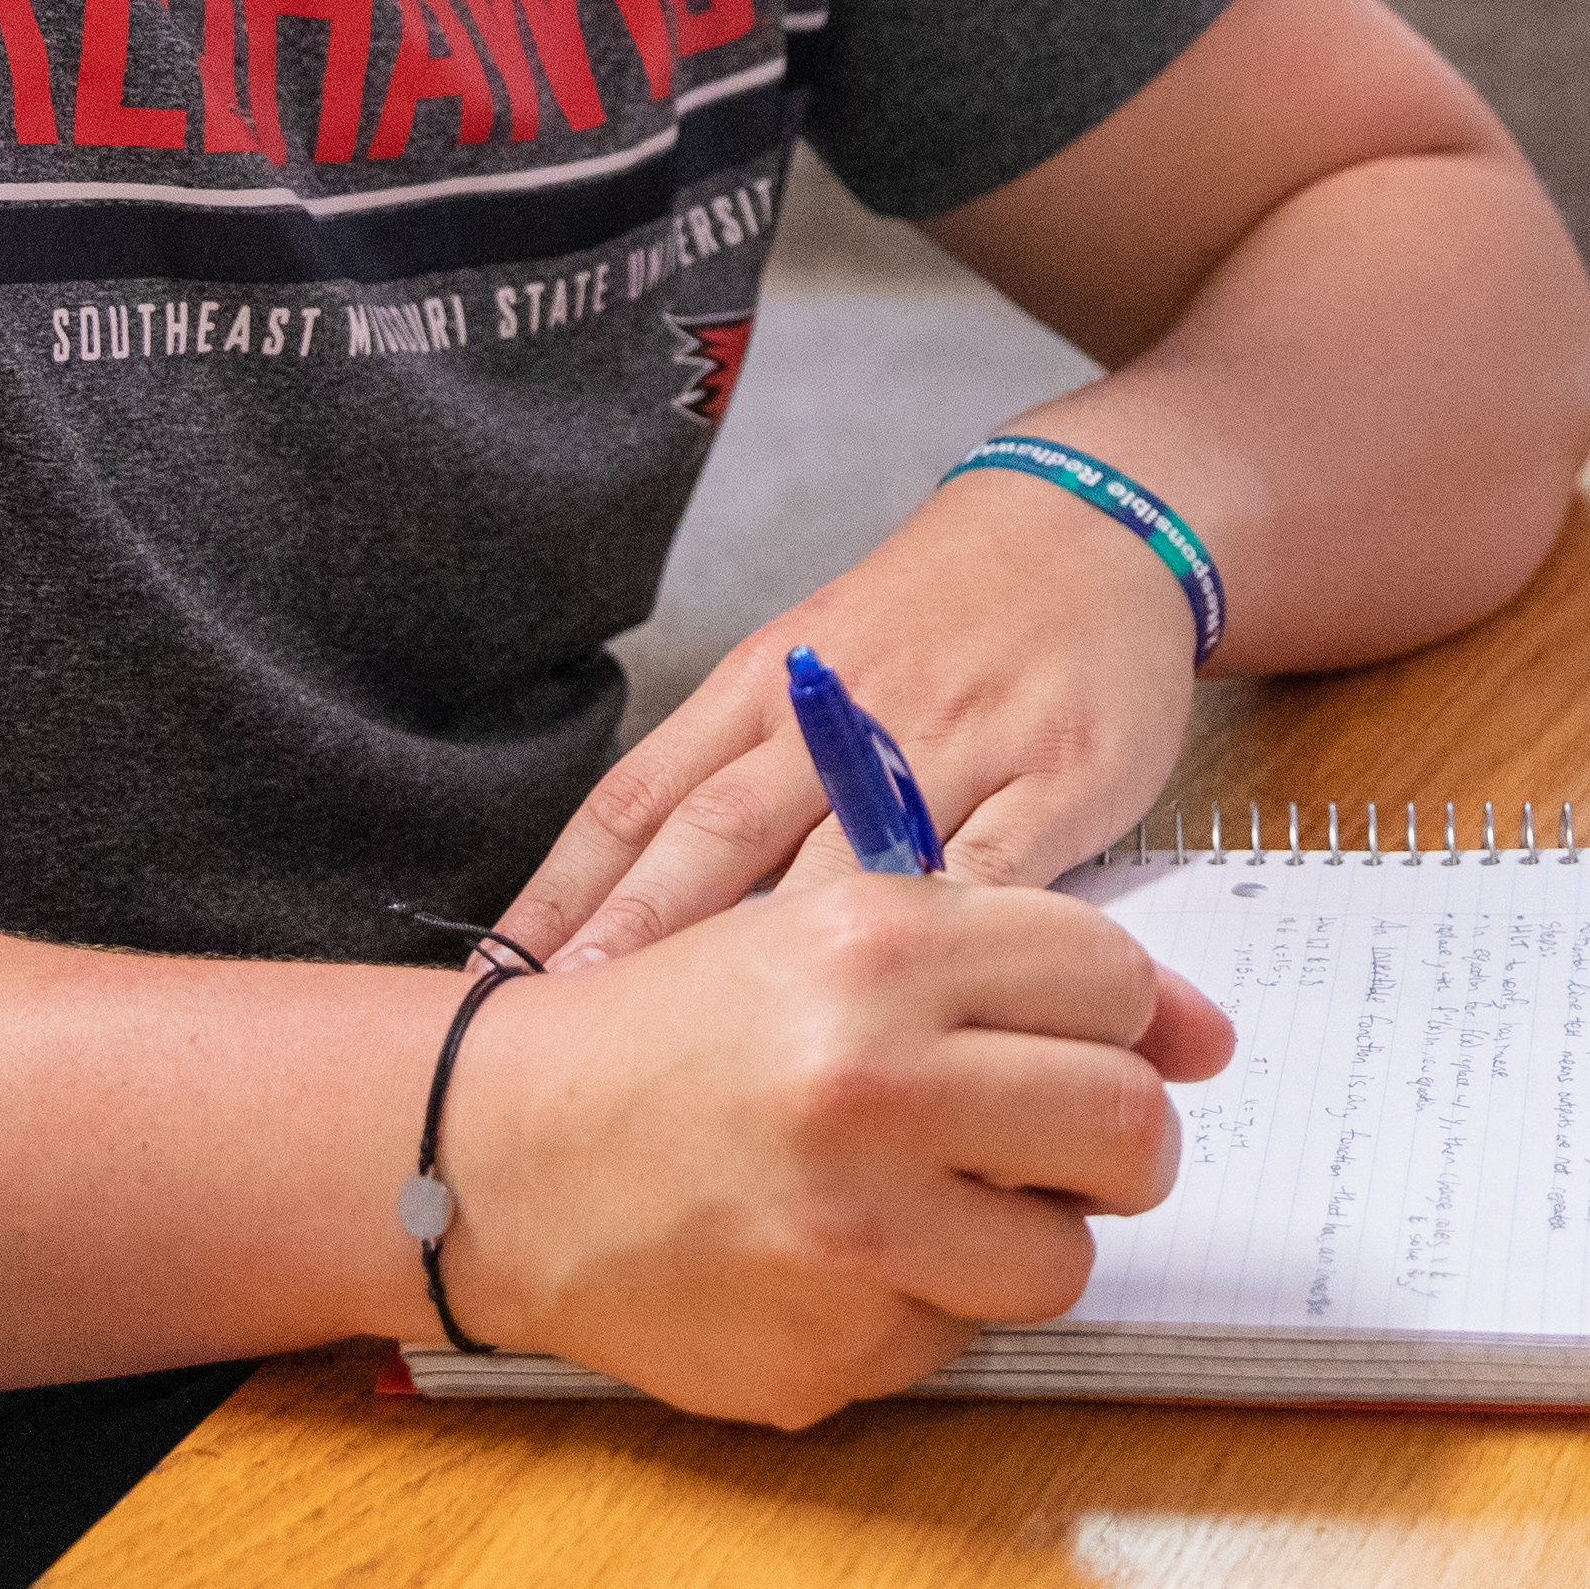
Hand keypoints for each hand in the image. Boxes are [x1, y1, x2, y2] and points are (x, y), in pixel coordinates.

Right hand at [438, 872, 1238, 1426]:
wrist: (503, 1155)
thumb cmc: (679, 1035)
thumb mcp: (827, 938)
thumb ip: (1009, 966)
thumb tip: (1198, 1036)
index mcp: (881, 950)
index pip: (1114, 986)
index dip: (1127, 1023)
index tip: (1103, 1047)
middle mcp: (875, 1087)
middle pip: (1127, 1130)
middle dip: (1115, 1144)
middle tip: (1056, 1144)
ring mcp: (855, 1235)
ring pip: (1065, 1259)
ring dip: (1021, 1237)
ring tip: (923, 1201)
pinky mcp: (832, 1351)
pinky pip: (958, 1338)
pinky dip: (919, 1303)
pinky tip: (832, 1258)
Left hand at [499, 458, 1205, 960]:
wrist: (1090, 530)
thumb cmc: (935, 620)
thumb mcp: (811, 665)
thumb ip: (734, 777)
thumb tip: (624, 919)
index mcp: (764, 685)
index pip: (639, 795)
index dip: (563, 891)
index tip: (499, 979)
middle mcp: (842, 713)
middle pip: (718, 833)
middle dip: (637, 936)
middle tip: (569, 1025)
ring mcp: (952, 743)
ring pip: (846, 862)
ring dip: (775, 962)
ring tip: (710, 1057)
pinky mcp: (1056, 775)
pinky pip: (993, 874)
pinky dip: (944, 944)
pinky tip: (905, 1014)